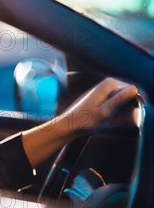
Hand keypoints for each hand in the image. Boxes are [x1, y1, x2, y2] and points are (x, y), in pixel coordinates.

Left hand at [21, 77, 138, 167]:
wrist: (70, 124)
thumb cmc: (85, 120)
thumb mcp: (105, 112)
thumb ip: (119, 100)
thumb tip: (134, 89)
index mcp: (109, 84)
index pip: (135, 89)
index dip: (136, 103)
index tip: (130, 115)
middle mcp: (109, 83)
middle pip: (131, 94)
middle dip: (129, 108)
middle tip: (118, 119)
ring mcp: (107, 89)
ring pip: (126, 100)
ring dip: (124, 112)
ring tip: (112, 120)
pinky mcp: (105, 96)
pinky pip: (119, 104)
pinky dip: (118, 113)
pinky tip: (110, 120)